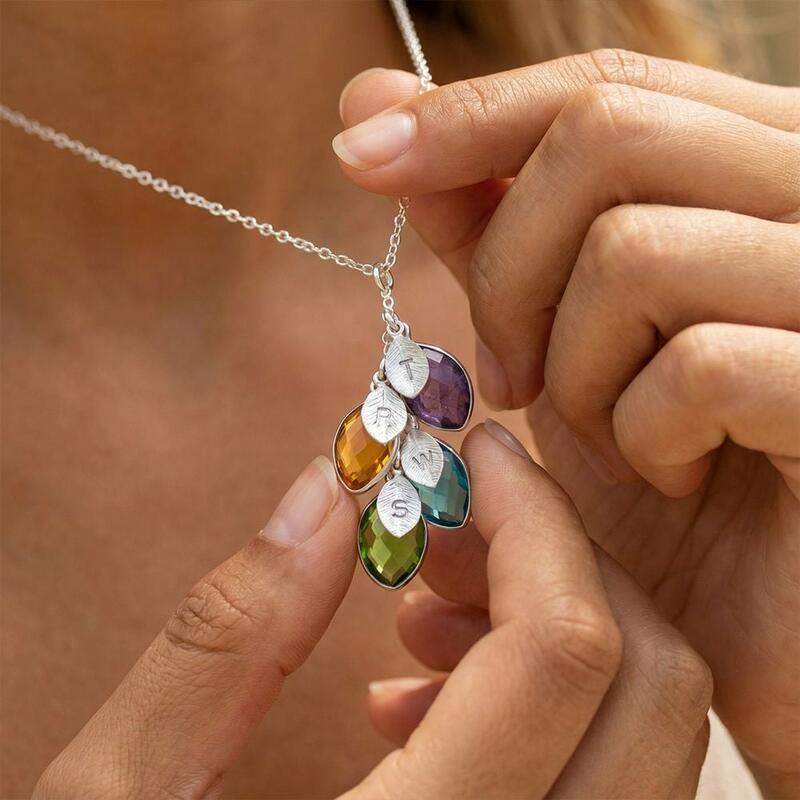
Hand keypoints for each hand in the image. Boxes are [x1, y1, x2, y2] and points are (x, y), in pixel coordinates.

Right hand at [35, 432, 709, 798]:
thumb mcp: (116, 797)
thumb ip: (224, 637)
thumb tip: (322, 492)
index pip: (561, 650)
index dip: (533, 517)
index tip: (482, 454)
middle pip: (648, 685)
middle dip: (561, 558)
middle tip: (456, 520)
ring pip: (647, 733)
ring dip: (558, 625)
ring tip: (427, 606)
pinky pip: (614, 780)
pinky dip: (553, 701)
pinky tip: (433, 698)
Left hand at [336, 51, 799, 792]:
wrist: (764, 618)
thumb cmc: (666, 474)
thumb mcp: (565, 341)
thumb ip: (485, 224)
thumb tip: (375, 107)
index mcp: (750, 171)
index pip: (601, 86)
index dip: (471, 114)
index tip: (363, 152)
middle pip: (607, 136)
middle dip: (508, 268)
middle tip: (506, 375)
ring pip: (636, 251)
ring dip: (573, 365)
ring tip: (600, 435)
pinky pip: (699, 367)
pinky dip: (642, 432)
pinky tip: (665, 475)